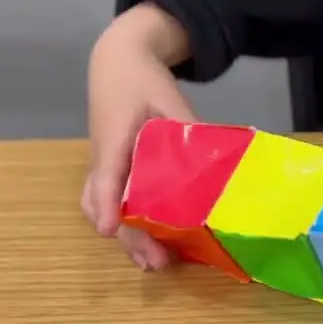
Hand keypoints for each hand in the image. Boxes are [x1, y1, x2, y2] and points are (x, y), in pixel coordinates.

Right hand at [83, 4, 196, 270]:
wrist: (117, 61)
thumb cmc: (143, 80)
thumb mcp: (170, 99)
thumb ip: (190, 129)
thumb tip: (219, 163)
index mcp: (114, 138)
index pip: (106, 176)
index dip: (108, 203)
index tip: (111, 229)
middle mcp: (103, 158)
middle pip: (107, 204)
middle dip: (129, 236)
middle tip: (155, 261)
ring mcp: (104, 166)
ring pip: (103, 207)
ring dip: (125, 236)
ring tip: (153, 262)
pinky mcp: (110, 169)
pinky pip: (108, 201)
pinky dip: (122, 223)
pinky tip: (148, 243)